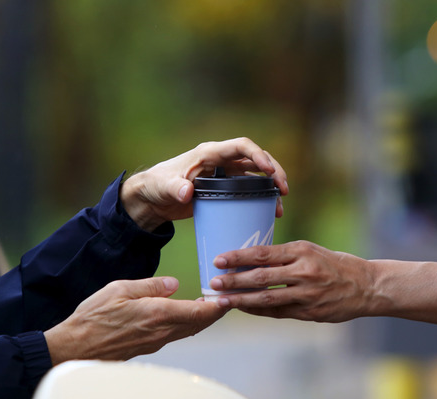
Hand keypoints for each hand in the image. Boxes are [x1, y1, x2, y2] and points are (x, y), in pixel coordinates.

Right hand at [44, 277, 225, 363]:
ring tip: (211, 304)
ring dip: (203, 318)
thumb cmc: (93, 317)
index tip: (230, 296)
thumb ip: (151, 286)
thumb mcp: (120, 289)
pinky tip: (187, 314)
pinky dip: (188, 324)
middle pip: (200, 323)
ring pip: (190, 330)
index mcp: (157, 313)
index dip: (218, 305)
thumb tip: (175, 284)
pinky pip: (177, 335)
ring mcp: (156, 342)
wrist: (76, 348)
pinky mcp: (149, 347)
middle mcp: (161, 331)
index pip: (199, 311)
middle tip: (227, 297)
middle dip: (216, 312)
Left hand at [120, 137, 288, 230]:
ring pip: (256, 175)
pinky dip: (261, 198)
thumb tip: (187, 192)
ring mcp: (224, 175)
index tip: (270, 170)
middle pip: (255, 159)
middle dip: (274, 171)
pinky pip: (249, 190)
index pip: (241, 146)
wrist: (152, 199)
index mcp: (210, 153)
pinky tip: (270, 212)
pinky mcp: (224, 189)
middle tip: (284, 189)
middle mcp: (221, 161)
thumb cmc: (156, 186)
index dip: (258, 155)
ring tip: (281, 203)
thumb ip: (175, 188)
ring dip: (271, 186)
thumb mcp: (164, 186)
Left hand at [209, 241, 374, 322]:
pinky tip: (243, 309)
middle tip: (212, 283)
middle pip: (261, 276)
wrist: (368, 286)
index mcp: (302, 251)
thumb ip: (285, 256)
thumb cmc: (335, 264)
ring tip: (221, 300)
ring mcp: (307, 294)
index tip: (218, 259)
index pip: (264, 253)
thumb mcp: (311, 251)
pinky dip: (258, 311)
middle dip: (234, 280)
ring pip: (267, 298)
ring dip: (241, 300)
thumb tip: (250, 260)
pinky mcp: (310, 312)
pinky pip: (278, 312)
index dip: (239, 257)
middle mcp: (304, 271)